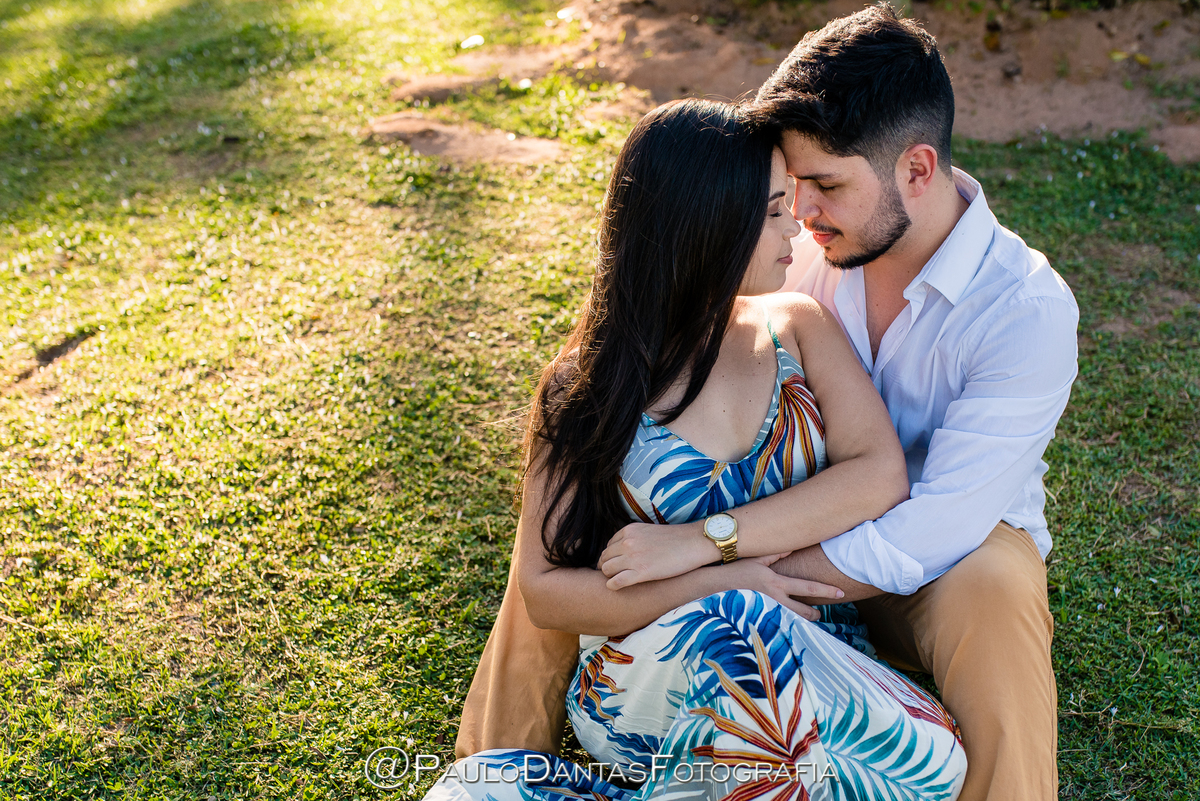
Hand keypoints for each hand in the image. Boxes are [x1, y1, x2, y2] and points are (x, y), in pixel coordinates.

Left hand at [599, 521, 712, 589]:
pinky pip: (615, 582)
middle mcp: (627, 542)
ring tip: (618, 581)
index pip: (608, 546)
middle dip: (607, 567)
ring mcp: (633, 557)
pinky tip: (618, 588)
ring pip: (606, 569)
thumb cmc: (676, 539)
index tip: (617, 565)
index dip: (611, 558)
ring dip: (609, 576)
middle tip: (614, 576)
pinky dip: (613, 586)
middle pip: (604, 558)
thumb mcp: (649, 531)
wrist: (694, 543)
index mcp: (629, 531)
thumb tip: (625, 552)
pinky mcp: (641, 572)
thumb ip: (635, 539)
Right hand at [726, 555, 844, 621]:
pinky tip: (786, 630)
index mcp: (776, 582)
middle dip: (815, 614)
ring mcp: (766, 613)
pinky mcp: (759, 623)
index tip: (841, 592)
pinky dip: (786, 629)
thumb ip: (775, 554)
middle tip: (818, 613)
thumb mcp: (755, 559)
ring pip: (794, 623)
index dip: (826, 590)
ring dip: (802, 623)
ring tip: (803, 621)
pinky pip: (779, 629)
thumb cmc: (733, 571)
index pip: (807, 586)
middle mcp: (774, 600)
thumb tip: (793, 546)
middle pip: (805, 612)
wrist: (710, 588)